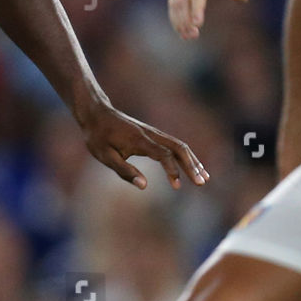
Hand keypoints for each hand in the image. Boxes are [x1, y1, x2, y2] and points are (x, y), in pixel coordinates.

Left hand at [79, 103, 207, 189]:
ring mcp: (153, 133)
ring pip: (179, 146)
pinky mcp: (153, 135)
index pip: (163, 155)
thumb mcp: (105, 156)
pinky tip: (191, 167)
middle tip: (201, 183)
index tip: (177, 186)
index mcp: (140, 140)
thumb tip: (144, 186)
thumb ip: (124, 171)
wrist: (96, 114)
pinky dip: (185, 157)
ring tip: (204, 178)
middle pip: (179, 148)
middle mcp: (151, 135)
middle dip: (192, 166)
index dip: (172, 170)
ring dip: (193, 161)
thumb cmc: (97, 137)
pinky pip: (174, 145)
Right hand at [168, 0, 246, 39]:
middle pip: (182, 1)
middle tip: (192, 37)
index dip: (196, 9)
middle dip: (184, 20)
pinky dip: (174, 15)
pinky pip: (173, 0)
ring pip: (174, 3)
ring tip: (185, 36)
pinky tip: (180, 27)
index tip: (197, 24)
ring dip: (177, 20)